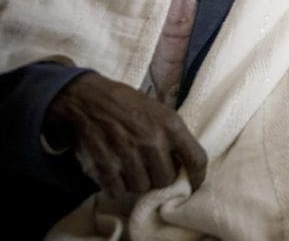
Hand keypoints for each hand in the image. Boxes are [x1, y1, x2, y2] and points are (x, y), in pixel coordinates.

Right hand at [43, 73, 206, 197]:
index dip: (197, 177)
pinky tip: (115, 174)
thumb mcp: (160, 110)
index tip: (192, 184)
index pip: (196, 159)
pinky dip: (116, 187)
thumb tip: (185, 164)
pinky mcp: (104, 166)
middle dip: (159, 177)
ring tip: (131, 169)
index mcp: (171, 125)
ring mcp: (128, 154)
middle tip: (150, 169)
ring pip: (142, 188)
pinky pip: (117, 191)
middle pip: (167, 180)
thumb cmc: (128, 104)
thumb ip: (174, 135)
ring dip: (137, 182)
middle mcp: (152, 140)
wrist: (89, 98)